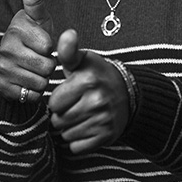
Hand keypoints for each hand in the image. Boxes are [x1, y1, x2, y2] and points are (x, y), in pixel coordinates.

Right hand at [0, 0, 55, 102]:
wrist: (15, 65)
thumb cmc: (33, 38)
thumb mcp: (37, 18)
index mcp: (16, 28)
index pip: (47, 44)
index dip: (50, 46)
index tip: (41, 42)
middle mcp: (5, 47)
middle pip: (46, 65)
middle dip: (48, 64)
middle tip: (39, 58)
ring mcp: (2, 68)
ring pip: (40, 81)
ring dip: (42, 78)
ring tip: (34, 69)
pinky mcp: (3, 87)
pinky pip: (31, 94)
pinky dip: (34, 91)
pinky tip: (27, 81)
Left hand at [48, 29, 129, 153]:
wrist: (128, 93)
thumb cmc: (98, 75)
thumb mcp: (83, 60)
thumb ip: (69, 50)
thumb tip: (68, 34)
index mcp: (88, 80)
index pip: (53, 103)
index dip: (58, 99)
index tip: (68, 93)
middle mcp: (97, 100)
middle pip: (58, 121)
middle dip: (62, 114)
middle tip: (75, 104)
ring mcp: (103, 120)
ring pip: (66, 134)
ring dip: (70, 127)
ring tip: (82, 114)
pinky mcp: (106, 136)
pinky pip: (77, 147)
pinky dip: (79, 140)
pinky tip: (88, 126)